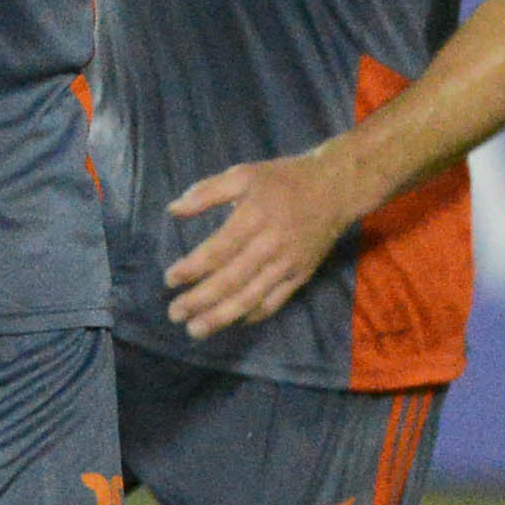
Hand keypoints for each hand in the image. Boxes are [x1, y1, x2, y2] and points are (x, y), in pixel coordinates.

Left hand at [162, 151, 365, 338]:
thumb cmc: (283, 180)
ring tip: (196, 330)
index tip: (169, 279)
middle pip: (232, 279)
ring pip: (252, 297)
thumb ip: (207, 192)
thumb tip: (173, 210)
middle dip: (201, 300)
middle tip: (175, 313)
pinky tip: (233, 322)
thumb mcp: (244, 174)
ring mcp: (288, 264)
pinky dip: (253, 314)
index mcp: (254, 217)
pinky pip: (275, 301)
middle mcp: (271, 245)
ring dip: (222, 316)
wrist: (335, 189)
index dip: (193, 268)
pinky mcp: (301, 275)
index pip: (218, 249)